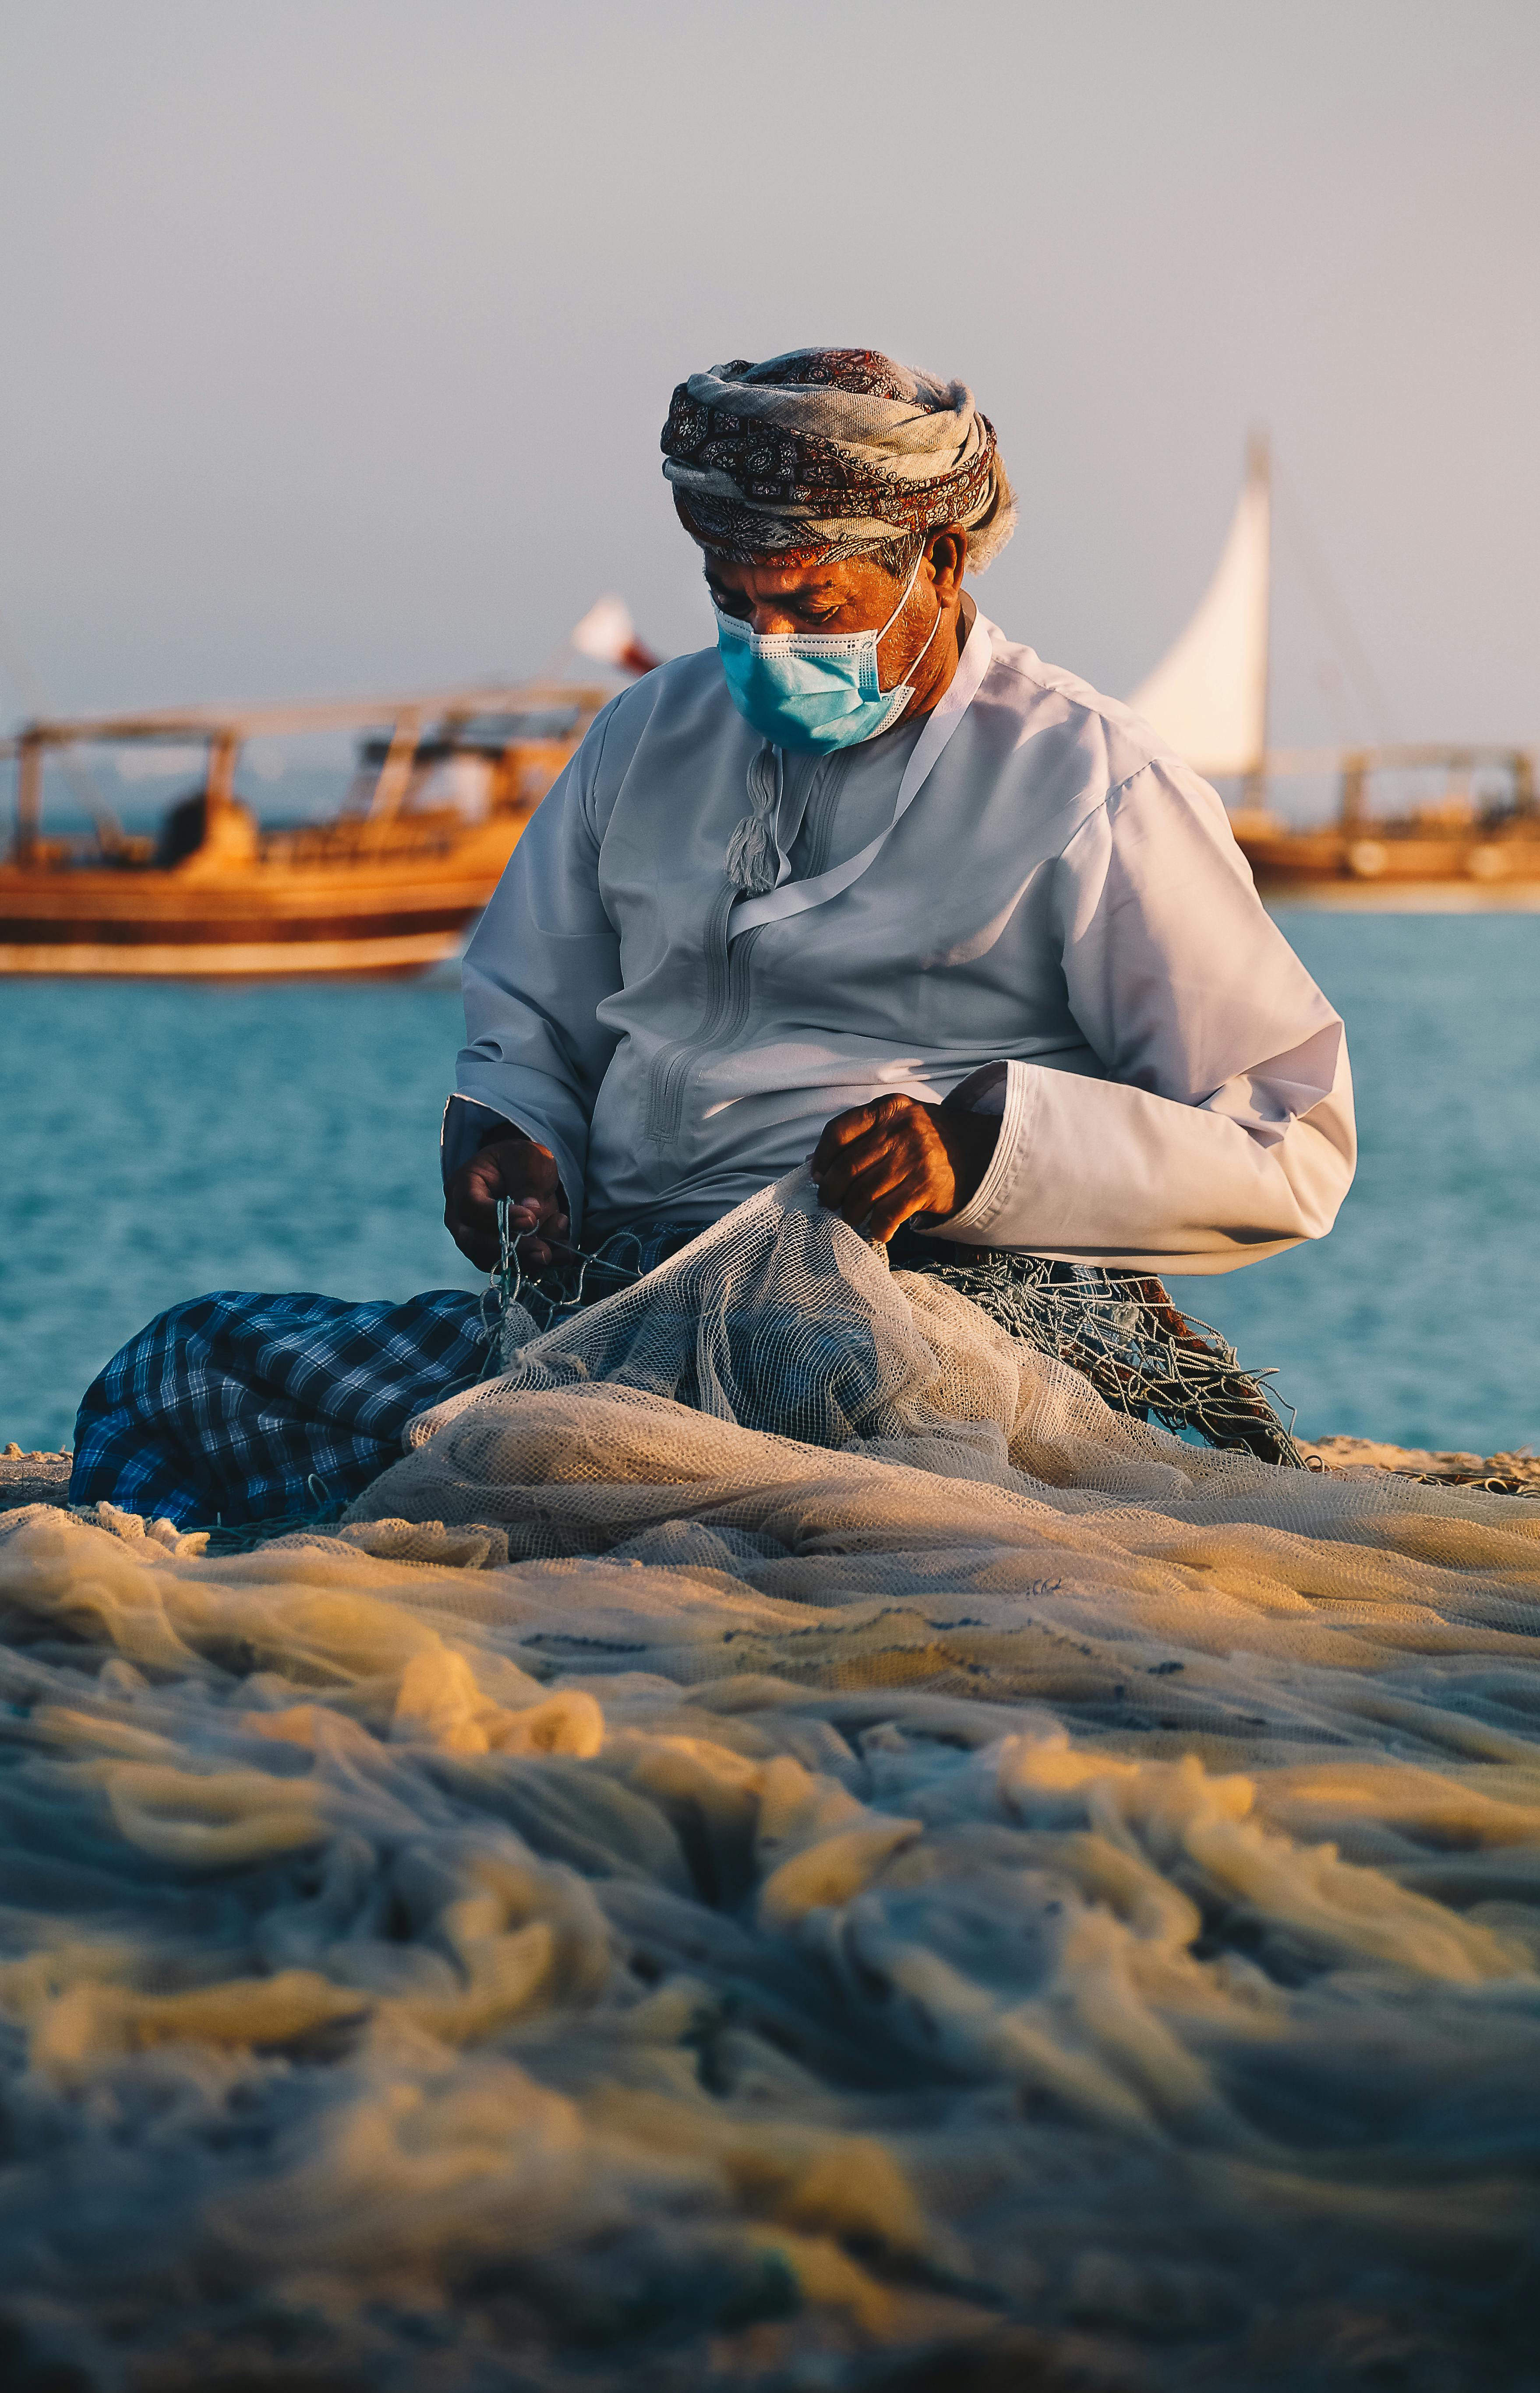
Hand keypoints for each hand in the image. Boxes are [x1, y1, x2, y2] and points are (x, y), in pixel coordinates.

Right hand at [445, 1137, 569, 1270]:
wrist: (521, 1174)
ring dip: (529, 1259)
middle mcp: (461, 1218)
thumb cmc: (519, 1161)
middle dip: (514, 1250)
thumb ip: (528, 1180)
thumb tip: (533, 1211)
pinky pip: (511, 1267)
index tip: (530, 1218)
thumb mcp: (528, 1159)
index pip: (471, 1208)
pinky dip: (538, 1264)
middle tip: (544, 1252)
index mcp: (463, 1186)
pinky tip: (560, 1253)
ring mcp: (474, 1240)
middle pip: (476, 1243)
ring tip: (558, 1248)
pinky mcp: (494, 1254)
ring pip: (494, 1261)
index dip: (498, 1217)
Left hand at [809, 1093, 996, 1243]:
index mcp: (889, 1109)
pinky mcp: (926, 1187)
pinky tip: (879, 1230)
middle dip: (831, 1192)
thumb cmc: (931, 1139)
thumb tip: (816, 1163)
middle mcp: (901, 1130)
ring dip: (851, 1213)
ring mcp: (914, 1158)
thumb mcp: (901, 1121)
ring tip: (852, 1218)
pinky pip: (887, 1214)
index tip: (817, 1175)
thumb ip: (865, 1134)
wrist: (984, 1152)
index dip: (821, 1158)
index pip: (838, 1131)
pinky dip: (877, 1228)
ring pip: (863, 1194)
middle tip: (830, 1204)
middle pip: (846, 1168)